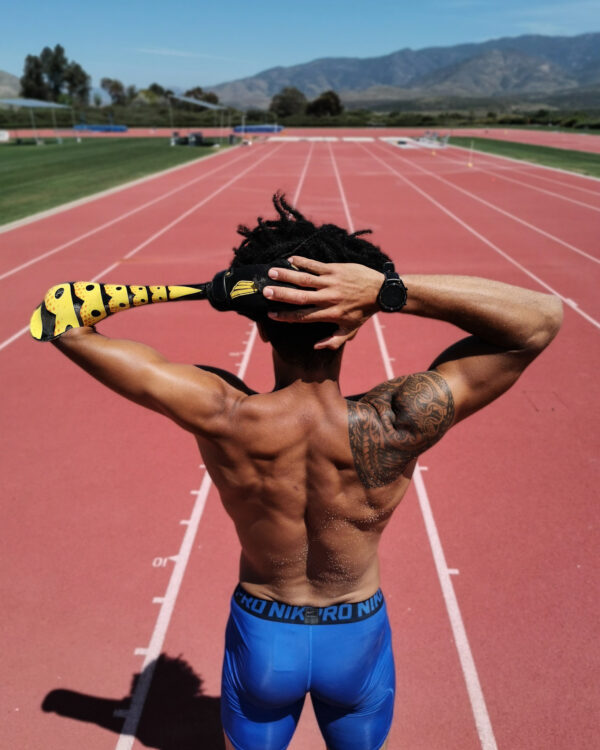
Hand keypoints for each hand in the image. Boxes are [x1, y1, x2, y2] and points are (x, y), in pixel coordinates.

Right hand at [262, 256, 383, 348]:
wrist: (381, 291)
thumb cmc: (363, 312)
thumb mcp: (350, 331)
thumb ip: (333, 341)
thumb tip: (315, 347)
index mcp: (330, 314)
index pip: (303, 316)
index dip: (286, 316)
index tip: (270, 315)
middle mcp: (328, 298)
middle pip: (301, 297)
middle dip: (282, 294)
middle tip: (265, 292)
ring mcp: (331, 282)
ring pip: (306, 279)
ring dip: (288, 275)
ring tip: (271, 272)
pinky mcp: (336, 269)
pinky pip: (316, 265)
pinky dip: (303, 262)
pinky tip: (290, 260)